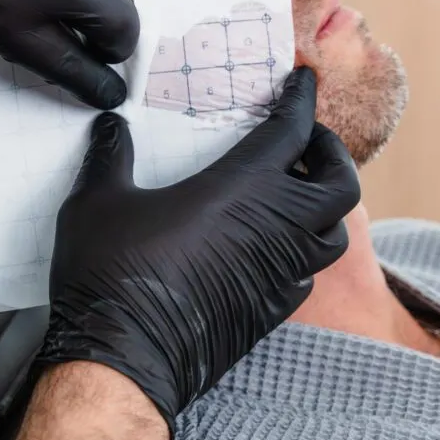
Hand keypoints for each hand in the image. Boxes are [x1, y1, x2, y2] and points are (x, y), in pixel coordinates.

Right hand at [39, 67, 359, 430]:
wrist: (124, 359)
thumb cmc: (113, 272)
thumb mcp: (99, 201)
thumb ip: (110, 156)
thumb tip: (110, 126)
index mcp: (242, 187)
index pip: (292, 129)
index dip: (301, 99)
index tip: (304, 81)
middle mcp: (276, 226)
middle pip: (340, 182)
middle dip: (331, 152)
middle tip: (306, 140)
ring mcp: (281, 272)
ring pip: (334, 233)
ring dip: (323, 206)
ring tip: (295, 192)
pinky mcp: (273, 309)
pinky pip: (308, 271)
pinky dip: (302, 249)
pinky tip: (272, 245)